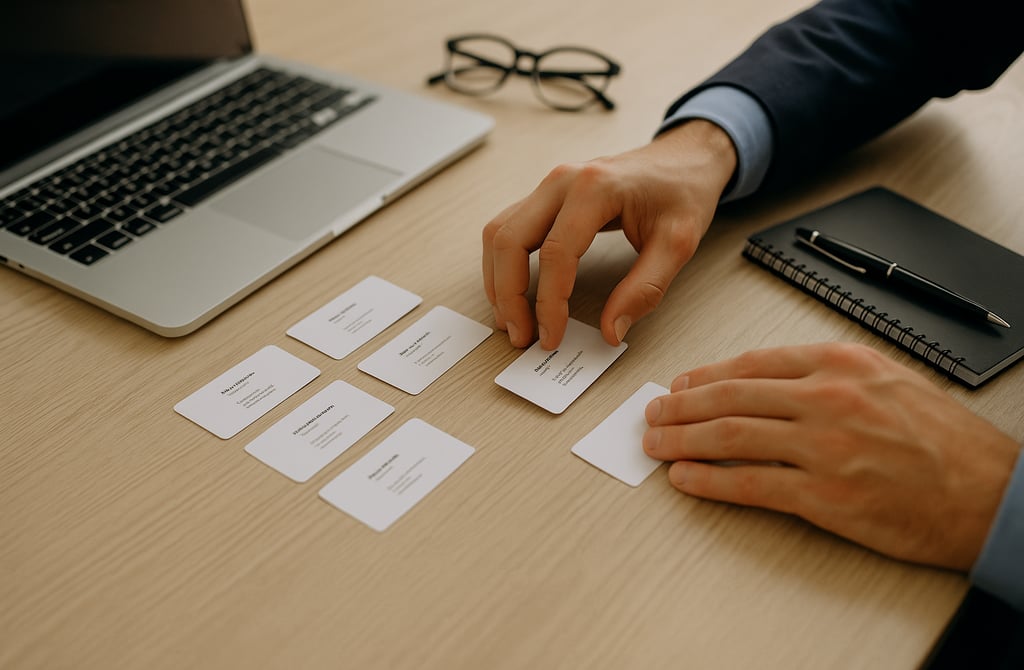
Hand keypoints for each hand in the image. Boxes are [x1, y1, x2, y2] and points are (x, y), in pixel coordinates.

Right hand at [482, 119, 736, 349]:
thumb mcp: (678, 243)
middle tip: (521, 336)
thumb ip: (645, 289)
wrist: (685, 158)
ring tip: (511, 321)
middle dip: (508, 295)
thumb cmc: (682, 193)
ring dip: (497, 281)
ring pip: (498, 233)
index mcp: (595, 188)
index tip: (552, 337)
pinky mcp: (545, 196)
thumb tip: (611, 330)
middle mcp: (562, 181)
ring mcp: (549, 186)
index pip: (556, 253)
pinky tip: (513, 292)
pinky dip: (502, 264)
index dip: (548, 302)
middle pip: (510, 240)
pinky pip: (507, 228)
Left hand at [642, 342, 1020, 570]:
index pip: (752, 363)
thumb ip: (826, 375)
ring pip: (729, 436)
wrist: (991, 495)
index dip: (706, 375)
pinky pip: (748, 484)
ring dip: (681, 440)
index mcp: (841, 364)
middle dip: (680, 405)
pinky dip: (708, 481)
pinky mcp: (823, 496)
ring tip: (656, 443)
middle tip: (654, 412)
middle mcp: (826, 398)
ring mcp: (823, 447)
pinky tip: (685, 478)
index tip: (682, 383)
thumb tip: (765, 382)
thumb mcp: (888, 380)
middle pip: (730, 396)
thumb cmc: (944, 441)